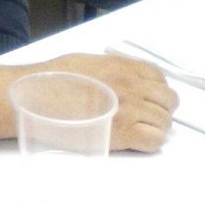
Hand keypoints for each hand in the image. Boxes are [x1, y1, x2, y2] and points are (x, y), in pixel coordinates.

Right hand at [0, 53, 178, 151]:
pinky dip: (150, 141)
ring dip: (156, 125)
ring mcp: (129, 109)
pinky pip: (155, 140)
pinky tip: (134, 139)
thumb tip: (121, 78)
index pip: (157, 76)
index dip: (156, 87)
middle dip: (161, 107)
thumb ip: (110, 68)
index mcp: (119, 66)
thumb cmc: (52, 79)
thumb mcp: (84, 61)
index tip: (147, 95)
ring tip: (138, 129)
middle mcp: (129, 85)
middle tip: (145, 114)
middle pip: (168, 99)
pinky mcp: (123, 133)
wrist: (36, 97)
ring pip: (164, 121)